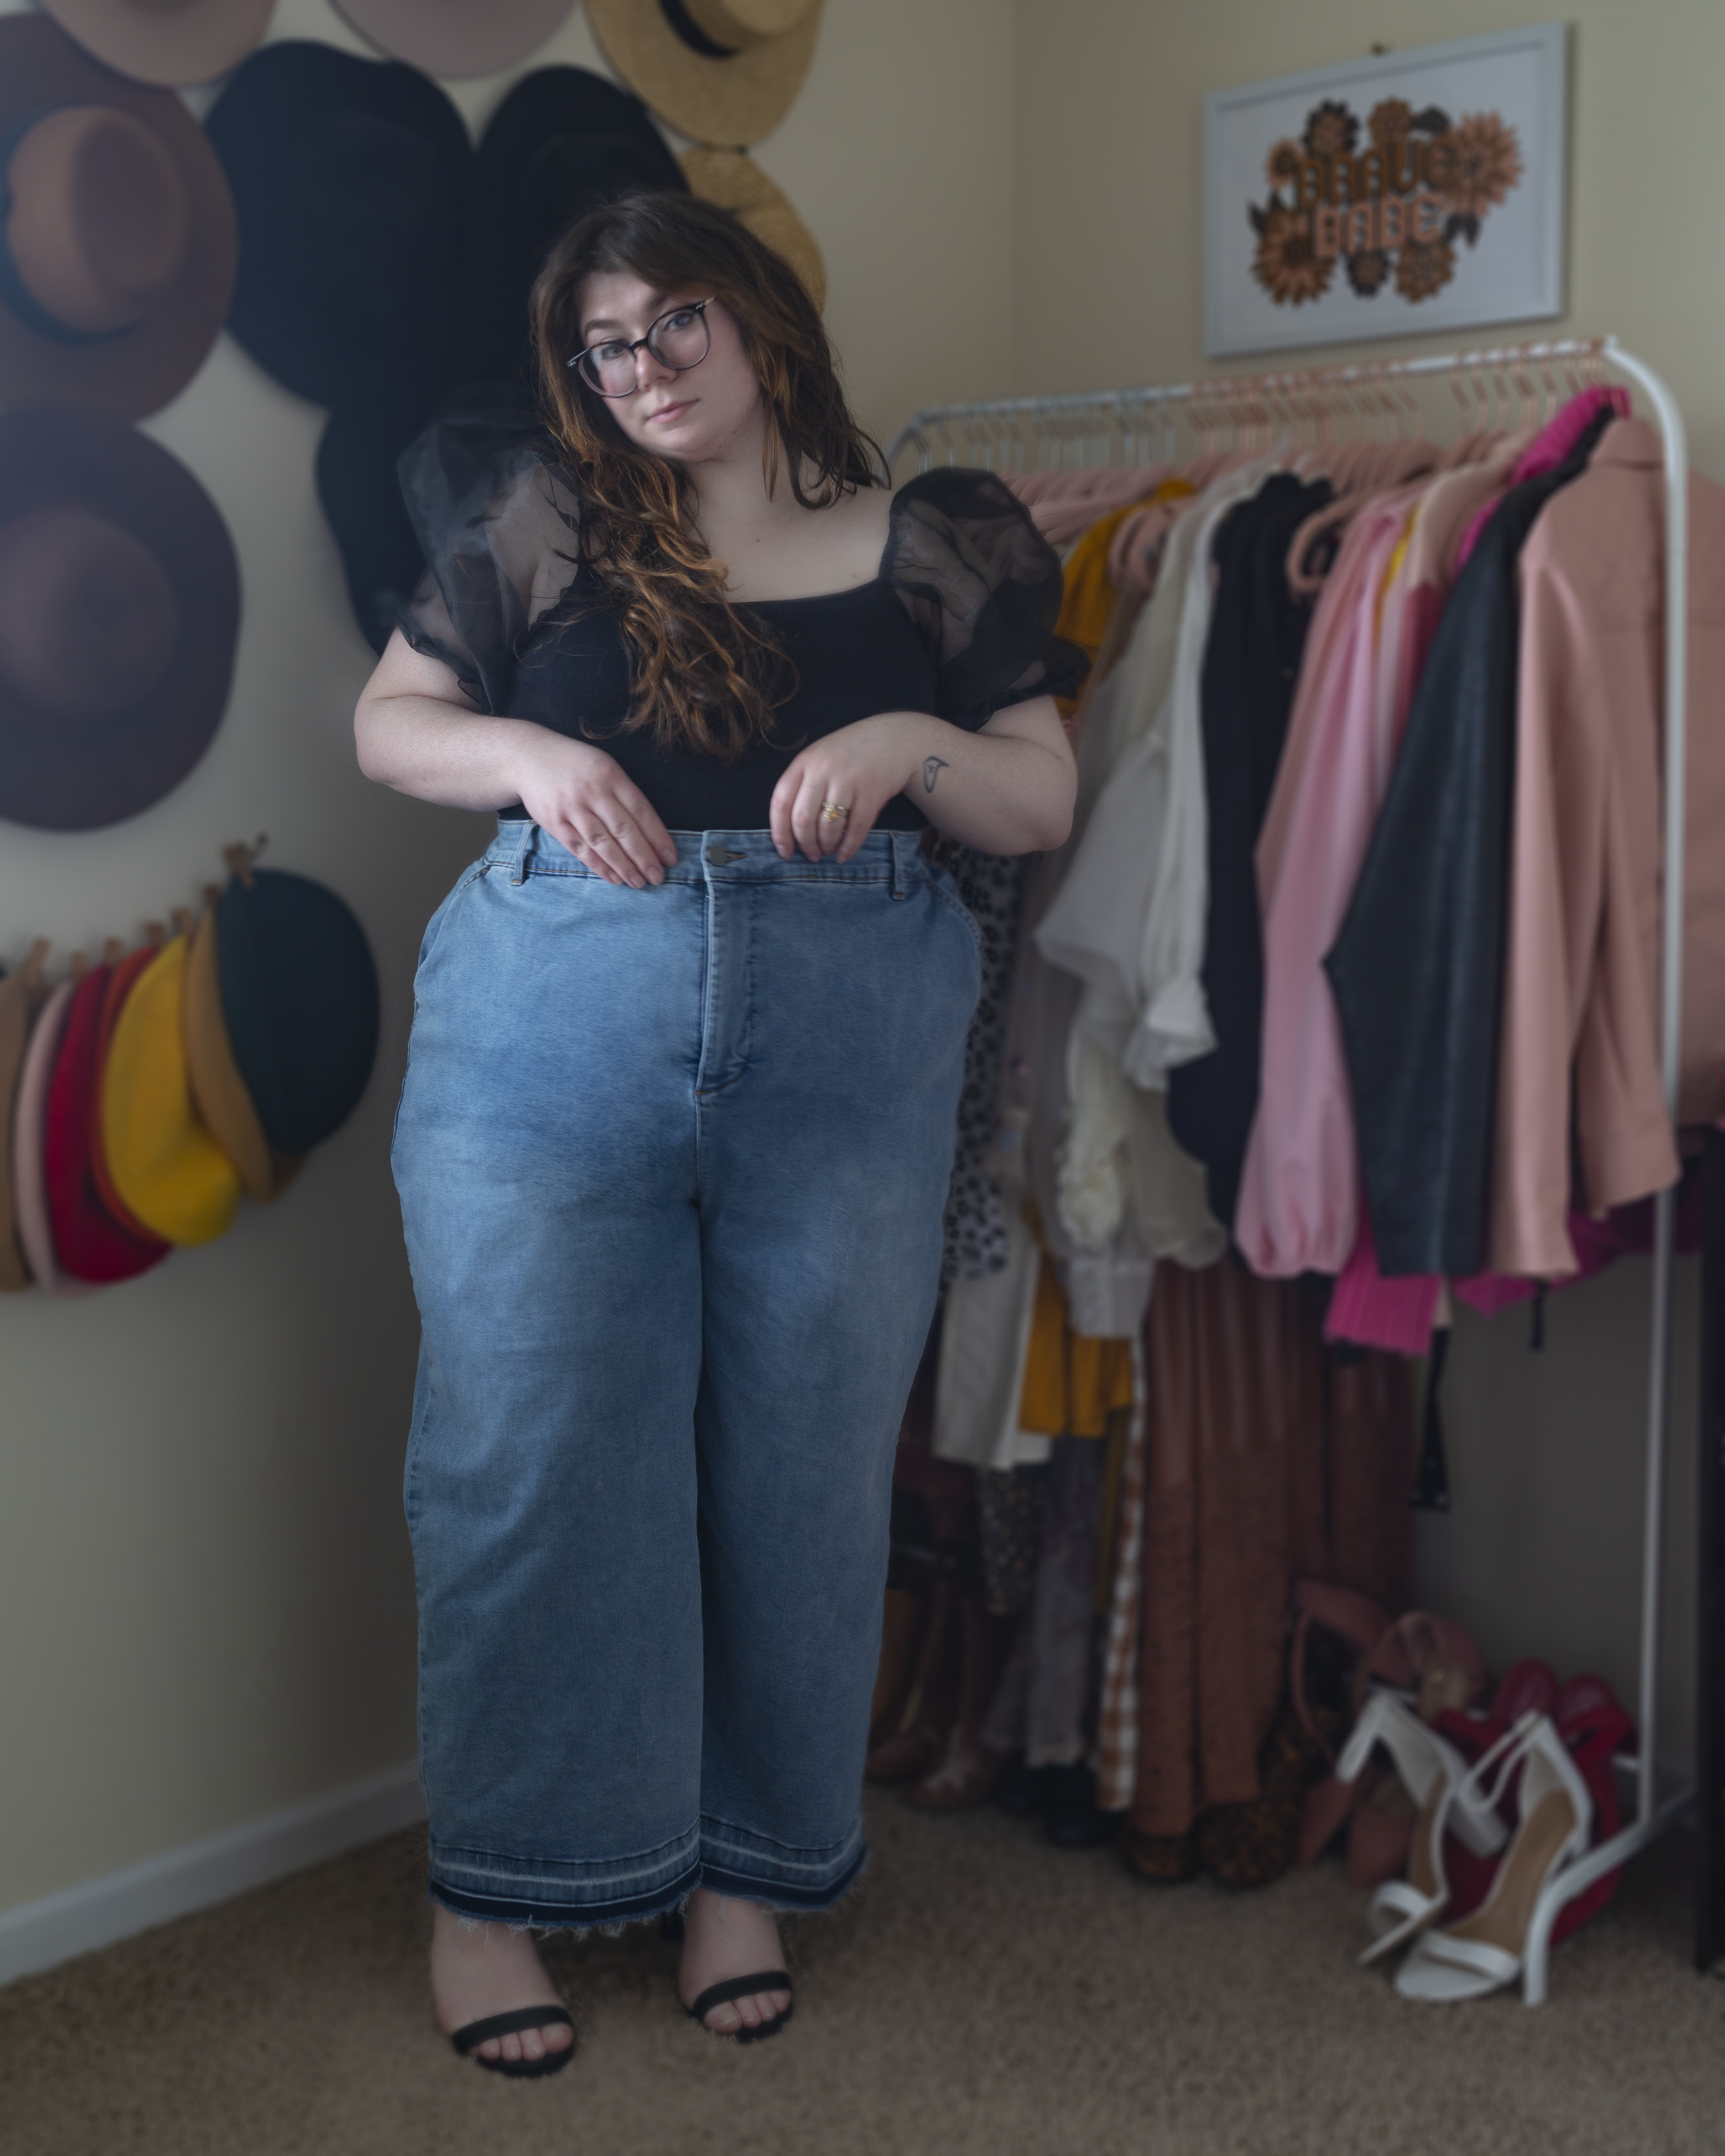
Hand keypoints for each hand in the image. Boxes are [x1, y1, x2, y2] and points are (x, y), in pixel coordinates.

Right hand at [511, 732, 677, 887]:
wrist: (529, 757)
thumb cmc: (575, 765)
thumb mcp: (604, 766)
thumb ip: (624, 793)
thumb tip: (650, 831)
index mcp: (611, 775)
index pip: (641, 811)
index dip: (658, 837)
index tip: (670, 857)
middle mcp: (592, 792)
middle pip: (624, 830)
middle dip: (644, 857)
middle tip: (658, 877)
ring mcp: (572, 808)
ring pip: (603, 843)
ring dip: (623, 866)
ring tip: (639, 883)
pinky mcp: (554, 822)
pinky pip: (580, 849)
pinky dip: (598, 866)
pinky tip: (614, 878)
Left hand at [769, 713, 927, 862]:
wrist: (892, 738)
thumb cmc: (850, 753)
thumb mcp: (819, 758)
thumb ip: (803, 785)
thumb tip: (789, 830)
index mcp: (804, 762)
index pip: (781, 803)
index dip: (779, 833)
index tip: (784, 852)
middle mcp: (823, 770)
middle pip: (803, 819)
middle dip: (805, 845)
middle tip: (811, 855)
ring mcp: (848, 780)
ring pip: (828, 827)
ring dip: (826, 846)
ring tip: (828, 850)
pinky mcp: (872, 792)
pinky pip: (856, 829)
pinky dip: (848, 848)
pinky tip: (844, 854)